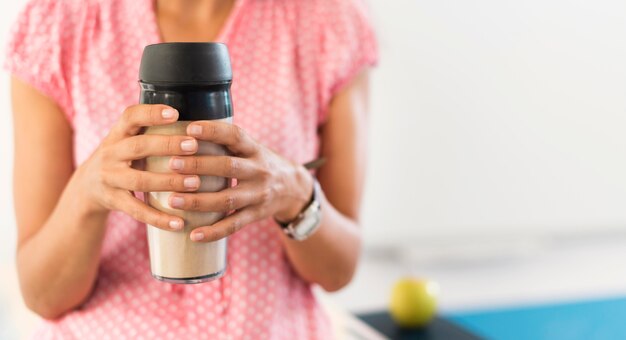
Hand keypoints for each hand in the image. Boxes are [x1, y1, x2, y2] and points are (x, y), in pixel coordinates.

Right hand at [75, 104, 201, 230]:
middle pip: (138, 147)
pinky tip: (179, 223)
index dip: (151, 113)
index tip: (174, 113)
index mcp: (118, 133)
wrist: (87, 188)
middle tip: (194, 146)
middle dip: (167, 145)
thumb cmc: (123, 158)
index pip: (130, 116)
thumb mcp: (129, 140)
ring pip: (140, 180)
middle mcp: (111, 153)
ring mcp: (110, 178)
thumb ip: (152, 131)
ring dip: (169, 181)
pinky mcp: (113, 201)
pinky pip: (137, 211)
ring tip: (195, 183)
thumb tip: (199, 123)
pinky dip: (159, 218)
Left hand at [167, 121, 313, 241]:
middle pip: (228, 167)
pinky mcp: (256, 215)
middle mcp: (259, 170)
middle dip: (199, 165)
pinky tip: (194, 236)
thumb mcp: (250, 148)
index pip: (235, 135)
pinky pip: (234, 225)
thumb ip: (226, 142)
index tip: (189, 129)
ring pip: (227, 199)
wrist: (293, 188)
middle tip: (171, 164)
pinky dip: (214, 232)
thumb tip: (183, 131)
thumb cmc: (259, 164)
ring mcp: (258, 194)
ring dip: (198, 201)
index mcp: (255, 149)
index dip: (213, 131)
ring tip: (172, 201)